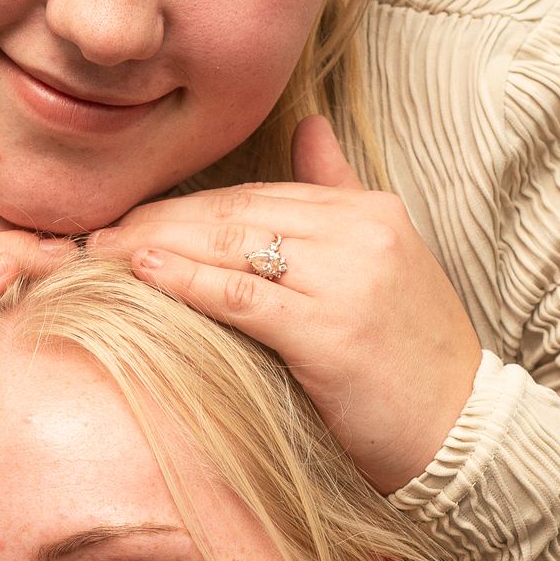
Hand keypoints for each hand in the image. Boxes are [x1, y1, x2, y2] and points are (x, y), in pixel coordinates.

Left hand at [87, 116, 480, 492]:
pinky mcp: (328, 330)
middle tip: (95, 231)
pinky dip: (186, 280)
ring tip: (98, 251)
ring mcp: (346, 278)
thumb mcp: (385, 261)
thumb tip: (308, 126)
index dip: (187, 205)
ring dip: (155, 244)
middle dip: (159, 219)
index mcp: (371, 211)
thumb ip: (339, 192)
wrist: (464, 434)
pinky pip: (240, 294)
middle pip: (235, 211)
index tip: (131, 218)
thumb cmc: (412, 361)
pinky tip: (141, 271)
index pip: (258, 194)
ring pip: (231, 243)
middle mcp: (360, 232)